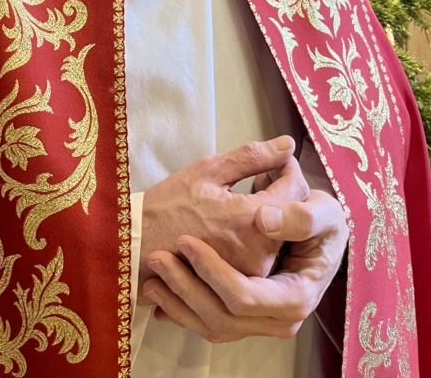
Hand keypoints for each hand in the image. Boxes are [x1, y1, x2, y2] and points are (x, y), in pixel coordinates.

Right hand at [138, 136, 308, 304]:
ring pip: (282, 238)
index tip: (276, 162)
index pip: (295, 191)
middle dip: (281, 193)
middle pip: (292, 216)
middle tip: (259, 179)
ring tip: (247, 201)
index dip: (288, 170)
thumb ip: (253, 157)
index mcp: (250, 221)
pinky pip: (266, 256)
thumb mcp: (208, 170)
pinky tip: (240, 226)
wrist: (135, 248)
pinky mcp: (243, 285)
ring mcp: (251, 275)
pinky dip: (261, 237)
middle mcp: (258, 254)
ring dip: (273, 216)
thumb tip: (288, 145)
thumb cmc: (168, 204)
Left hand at [142, 189, 347, 342]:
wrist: (321, 235)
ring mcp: (261, 324)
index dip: (212, 272)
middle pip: (223, 317)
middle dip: (186, 288)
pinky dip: (183, 311)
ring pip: (212, 326)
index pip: (245, 296)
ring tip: (152, 274)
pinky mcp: (246, 319)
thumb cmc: (322, 220)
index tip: (186, 242)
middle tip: (158, 257)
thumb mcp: (320, 210)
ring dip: (178, 302)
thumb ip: (297, 215)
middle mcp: (279, 320)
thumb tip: (263, 219)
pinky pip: (209, 324)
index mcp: (295, 296)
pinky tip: (161, 293)